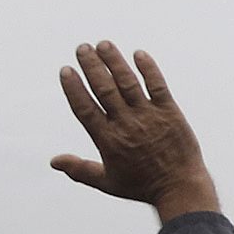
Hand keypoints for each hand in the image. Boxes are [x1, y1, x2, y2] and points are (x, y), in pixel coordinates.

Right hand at [53, 42, 218, 219]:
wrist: (180, 188)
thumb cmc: (142, 186)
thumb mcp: (107, 182)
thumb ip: (79, 169)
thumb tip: (53, 161)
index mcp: (108, 141)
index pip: (85, 108)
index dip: (74, 88)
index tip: (66, 70)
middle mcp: (127, 125)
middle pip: (104, 89)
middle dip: (92, 66)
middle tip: (83, 48)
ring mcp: (149, 117)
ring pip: (128, 83)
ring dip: (115, 62)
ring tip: (103, 44)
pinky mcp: (170, 112)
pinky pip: (157, 85)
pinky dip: (148, 69)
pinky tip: (138, 54)